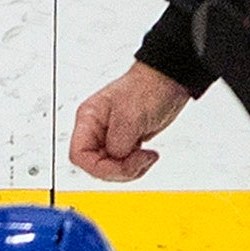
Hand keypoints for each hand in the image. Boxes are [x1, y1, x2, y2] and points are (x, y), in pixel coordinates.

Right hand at [67, 63, 195, 184]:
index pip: (79, 154)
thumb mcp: (131, 116)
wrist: (170, 81)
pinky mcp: (125, 142)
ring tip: (147, 156)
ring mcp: (110, 137)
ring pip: (110, 169)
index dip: (97, 167)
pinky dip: (137, 166)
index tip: (120, 166)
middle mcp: (97, 130)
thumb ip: (118, 143)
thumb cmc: (150, 87)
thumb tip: (116, 158)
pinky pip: (124, 165)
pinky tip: (147, 156)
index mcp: (89, 118)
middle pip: (95, 165)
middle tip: (140, 160)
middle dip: (119, 169)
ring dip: (130, 169)